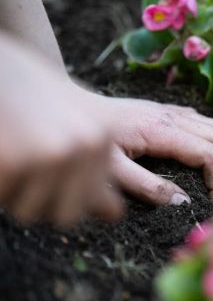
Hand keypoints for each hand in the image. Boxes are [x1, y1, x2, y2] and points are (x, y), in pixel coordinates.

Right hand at [0, 34, 122, 225]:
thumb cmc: (22, 85)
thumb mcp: (72, 113)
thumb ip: (94, 162)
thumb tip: (113, 213)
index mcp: (105, 135)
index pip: (109, 207)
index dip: (79, 203)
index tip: (61, 193)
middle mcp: (89, 145)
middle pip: (69, 215)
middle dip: (45, 203)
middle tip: (27, 174)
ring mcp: (56, 154)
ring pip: (32, 212)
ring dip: (15, 193)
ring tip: (11, 152)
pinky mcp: (18, 161)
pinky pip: (3, 197)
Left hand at [94, 96, 212, 206]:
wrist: (70, 108)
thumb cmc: (87, 141)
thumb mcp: (110, 170)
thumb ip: (147, 186)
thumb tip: (183, 202)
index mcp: (161, 130)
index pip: (210, 153)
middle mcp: (173, 116)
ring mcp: (173, 111)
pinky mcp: (170, 111)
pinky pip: (206, 124)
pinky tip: (205, 161)